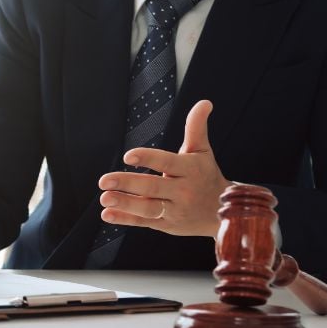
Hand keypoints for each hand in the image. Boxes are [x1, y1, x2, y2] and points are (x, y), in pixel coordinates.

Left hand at [98, 100, 232, 237]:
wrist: (222, 212)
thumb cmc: (206, 175)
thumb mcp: (202, 151)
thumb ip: (196, 127)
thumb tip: (204, 102)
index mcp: (189, 170)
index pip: (167, 163)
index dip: (148, 158)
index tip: (128, 156)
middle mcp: (182, 192)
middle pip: (153, 188)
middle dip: (128, 184)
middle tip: (104, 180)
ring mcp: (173, 211)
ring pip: (148, 209)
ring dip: (125, 204)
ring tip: (104, 198)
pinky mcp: (165, 225)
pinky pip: (143, 222)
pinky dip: (125, 220)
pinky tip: (107, 214)